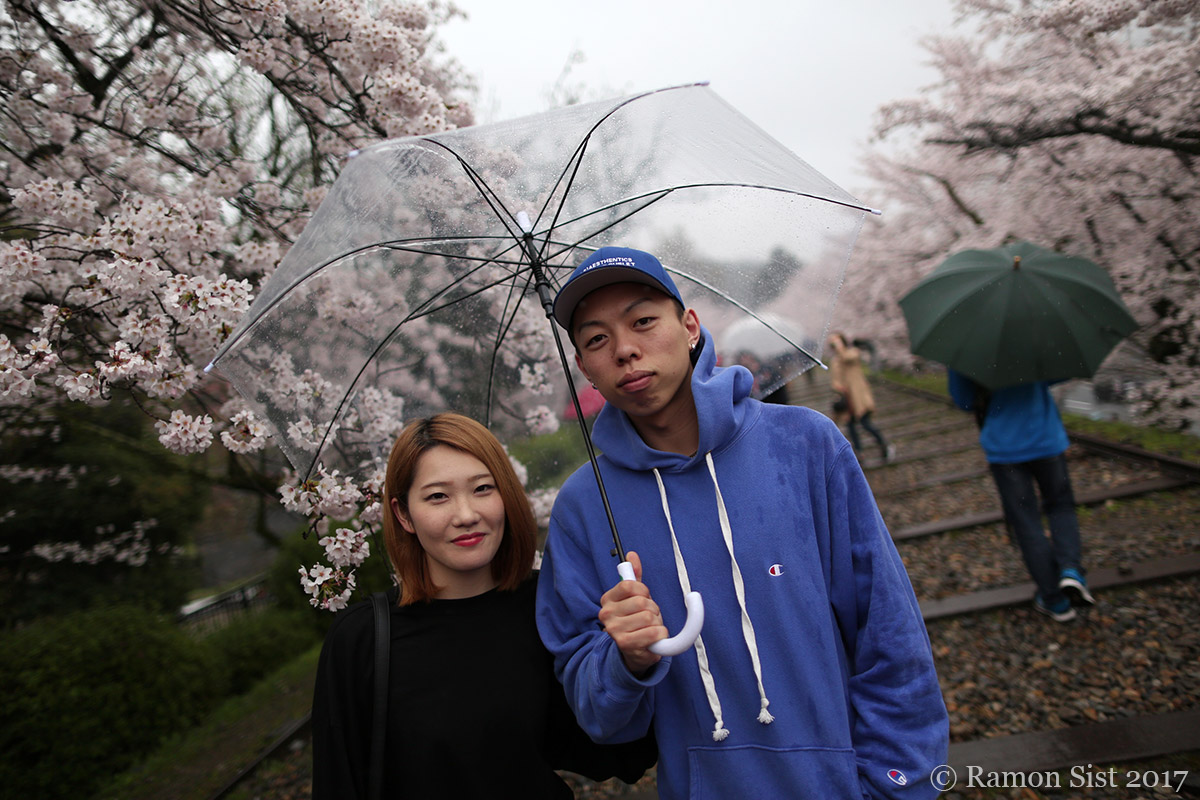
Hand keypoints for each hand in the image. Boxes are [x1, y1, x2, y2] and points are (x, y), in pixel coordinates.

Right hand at [598, 551, 665, 674]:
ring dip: (657, 622)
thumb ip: (633, 574)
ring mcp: (614, 630)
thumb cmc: (634, 620)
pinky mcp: (626, 645)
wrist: (633, 650)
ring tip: (650, 627)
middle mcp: (606, 614)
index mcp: (607, 599)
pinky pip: (653, 632)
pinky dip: (660, 634)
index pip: (630, 585)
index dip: (644, 591)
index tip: (644, 598)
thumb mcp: (633, 596)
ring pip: (649, 617)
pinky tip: (655, 637)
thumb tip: (631, 555)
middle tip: (649, 616)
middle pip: (642, 602)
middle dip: (653, 609)